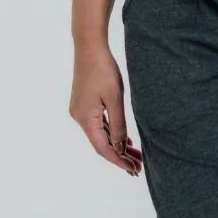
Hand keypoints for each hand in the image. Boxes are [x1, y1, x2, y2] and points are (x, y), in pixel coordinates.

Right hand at [70, 39, 142, 176]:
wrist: (90, 46)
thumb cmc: (104, 69)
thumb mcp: (115, 98)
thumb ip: (118, 125)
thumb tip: (121, 149)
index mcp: (85, 119)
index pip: (103, 148)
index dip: (119, 161)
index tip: (133, 170)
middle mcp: (79, 118)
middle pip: (101, 144)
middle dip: (120, 155)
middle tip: (139, 167)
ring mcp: (80, 110)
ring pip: (100, 134)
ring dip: (117, 144)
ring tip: (136, 155)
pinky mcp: (84, 103)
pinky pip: (98, 124)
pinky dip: (111, 132)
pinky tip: (124, 138)